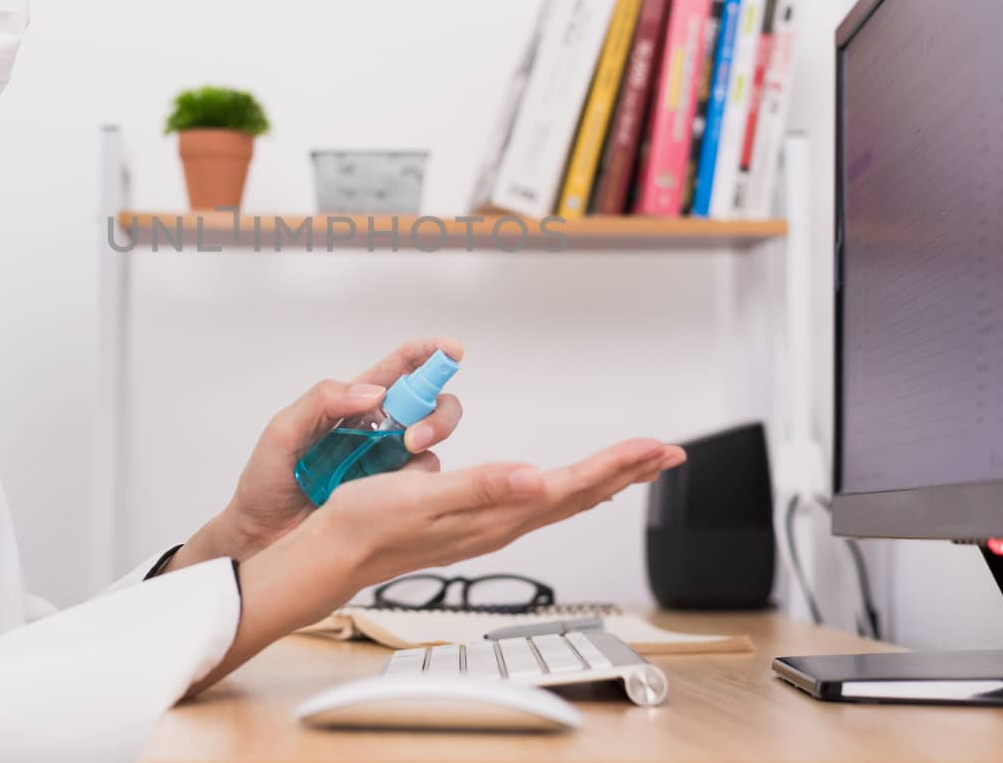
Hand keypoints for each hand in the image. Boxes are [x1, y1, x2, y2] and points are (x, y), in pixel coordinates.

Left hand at [166, 337, 464, 571]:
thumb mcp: (283, 431)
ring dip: (431, 444)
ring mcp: (387, 465)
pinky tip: (397, 491)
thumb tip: (373, 392)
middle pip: (430, 405)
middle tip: (417, 435)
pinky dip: (422, 483)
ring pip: (433, 444)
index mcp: (351, 405)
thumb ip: (321, 401)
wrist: (259, 539)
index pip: (398, 370)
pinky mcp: (391, 498)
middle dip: (439, 411)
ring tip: (407, 457)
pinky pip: (424, 485)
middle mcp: (377, 431)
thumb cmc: (266, 484)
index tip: (451, 351)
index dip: (428, 355)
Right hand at [318, 437, 685, 586]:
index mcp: (494, 514)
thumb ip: (479, 487)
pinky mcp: (475, 524)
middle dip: (627, 472)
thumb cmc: (369, 524)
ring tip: (636, 466)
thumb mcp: (420, 498)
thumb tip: (533, 478)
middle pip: (579, 496)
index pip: (570, 487)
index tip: (654, 448)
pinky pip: (538, 505)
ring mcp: (489, 526)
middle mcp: (500, 523)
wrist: (335, 554)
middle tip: (668, 454)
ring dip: (603, 480)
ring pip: (562, 502)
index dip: (616, 465)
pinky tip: (564, 486)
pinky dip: (568, 490)